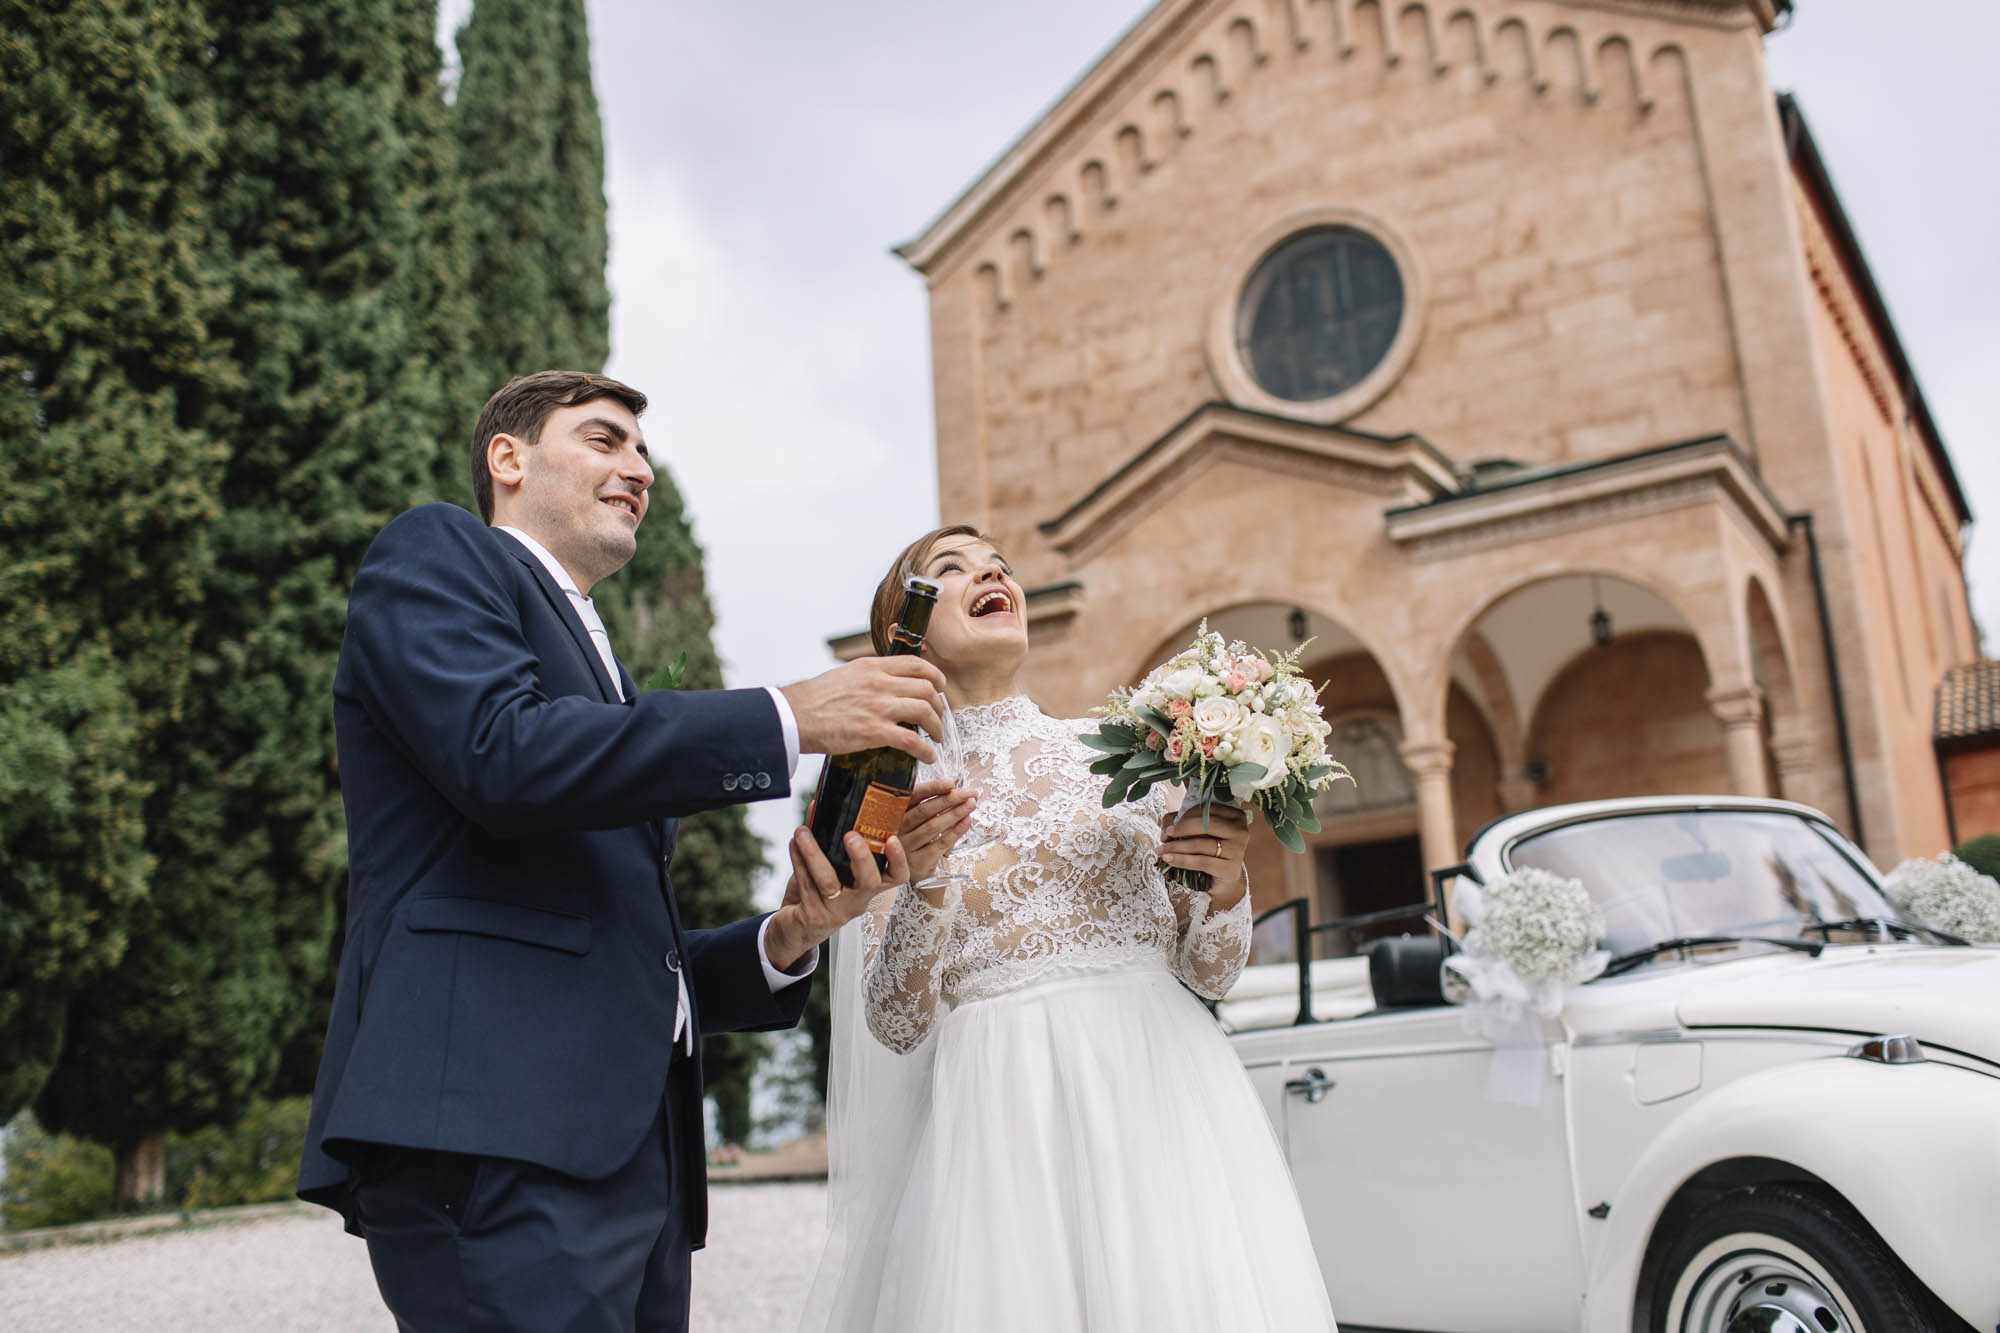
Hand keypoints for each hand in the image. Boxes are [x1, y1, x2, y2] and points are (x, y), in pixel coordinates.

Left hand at [764, 823, 910, 972]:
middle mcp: (858, 901)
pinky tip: (793, 844)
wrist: (794, 928)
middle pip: (869, 882)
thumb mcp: (832, 868)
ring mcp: (836, 912)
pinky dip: (798, 860)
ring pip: (829, 882)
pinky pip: (806, 885)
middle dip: (861, 857)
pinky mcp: (813, 917)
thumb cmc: (818, 893)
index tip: (893, 838)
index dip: (899, 860)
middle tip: (850, 835)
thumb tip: (823, 803)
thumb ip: (830, 839)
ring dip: (814, 853)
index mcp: (869, 887)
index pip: (897, 877)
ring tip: (802, 832)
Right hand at [780, 657, 946, 763]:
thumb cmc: (815, 699)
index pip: (916, 664)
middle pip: (926, 689)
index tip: (939, 687)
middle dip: (939, 706)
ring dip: (936, 727)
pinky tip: (927, 756)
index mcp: (872, 667)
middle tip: (939, 717)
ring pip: (924, 711)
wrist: (795, 716)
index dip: (935, 676)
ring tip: (936, 737)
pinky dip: (925, 750)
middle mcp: (879, 683)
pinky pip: (912, 740)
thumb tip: (886, 684)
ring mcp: (878, 707)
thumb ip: (869, 676)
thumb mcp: (846, 674)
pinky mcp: (874, 732)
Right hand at [898, 778, 975, 883]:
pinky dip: (956, 831)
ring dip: (955, 814)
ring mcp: (906, 846)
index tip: (950, 783)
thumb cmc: (919, 841)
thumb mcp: (918, 821)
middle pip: (924, 811)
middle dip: (949, 799)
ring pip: (933, 827)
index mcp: (896, 813)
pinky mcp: (918, 861)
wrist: (914, 874)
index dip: (932, 788)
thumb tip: (958, 791)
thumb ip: (931, 806)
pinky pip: (940, 843)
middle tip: (969, 793)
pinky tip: (967, 821)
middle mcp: (897, 829)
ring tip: (971, 804)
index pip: (913, 797)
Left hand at [1158, 803, 1250, 907]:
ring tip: (1161, 850)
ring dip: (1176, 846)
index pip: (1207, 811)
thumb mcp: (1198, 831)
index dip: (1184, 817)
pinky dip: (1182, 860)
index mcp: (1235, 815)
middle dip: (1181, 829)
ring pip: (1201, 844)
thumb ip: (1180, 821)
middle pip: (1206, 825)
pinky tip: (1169, 859)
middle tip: (1164, 837)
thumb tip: (1166, 829)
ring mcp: (1238, 850)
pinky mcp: (1230, 868)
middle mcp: (1240, 830)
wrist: (1224, 877)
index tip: (1168, 827)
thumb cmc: (1209, 849)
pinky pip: (1202, 862)